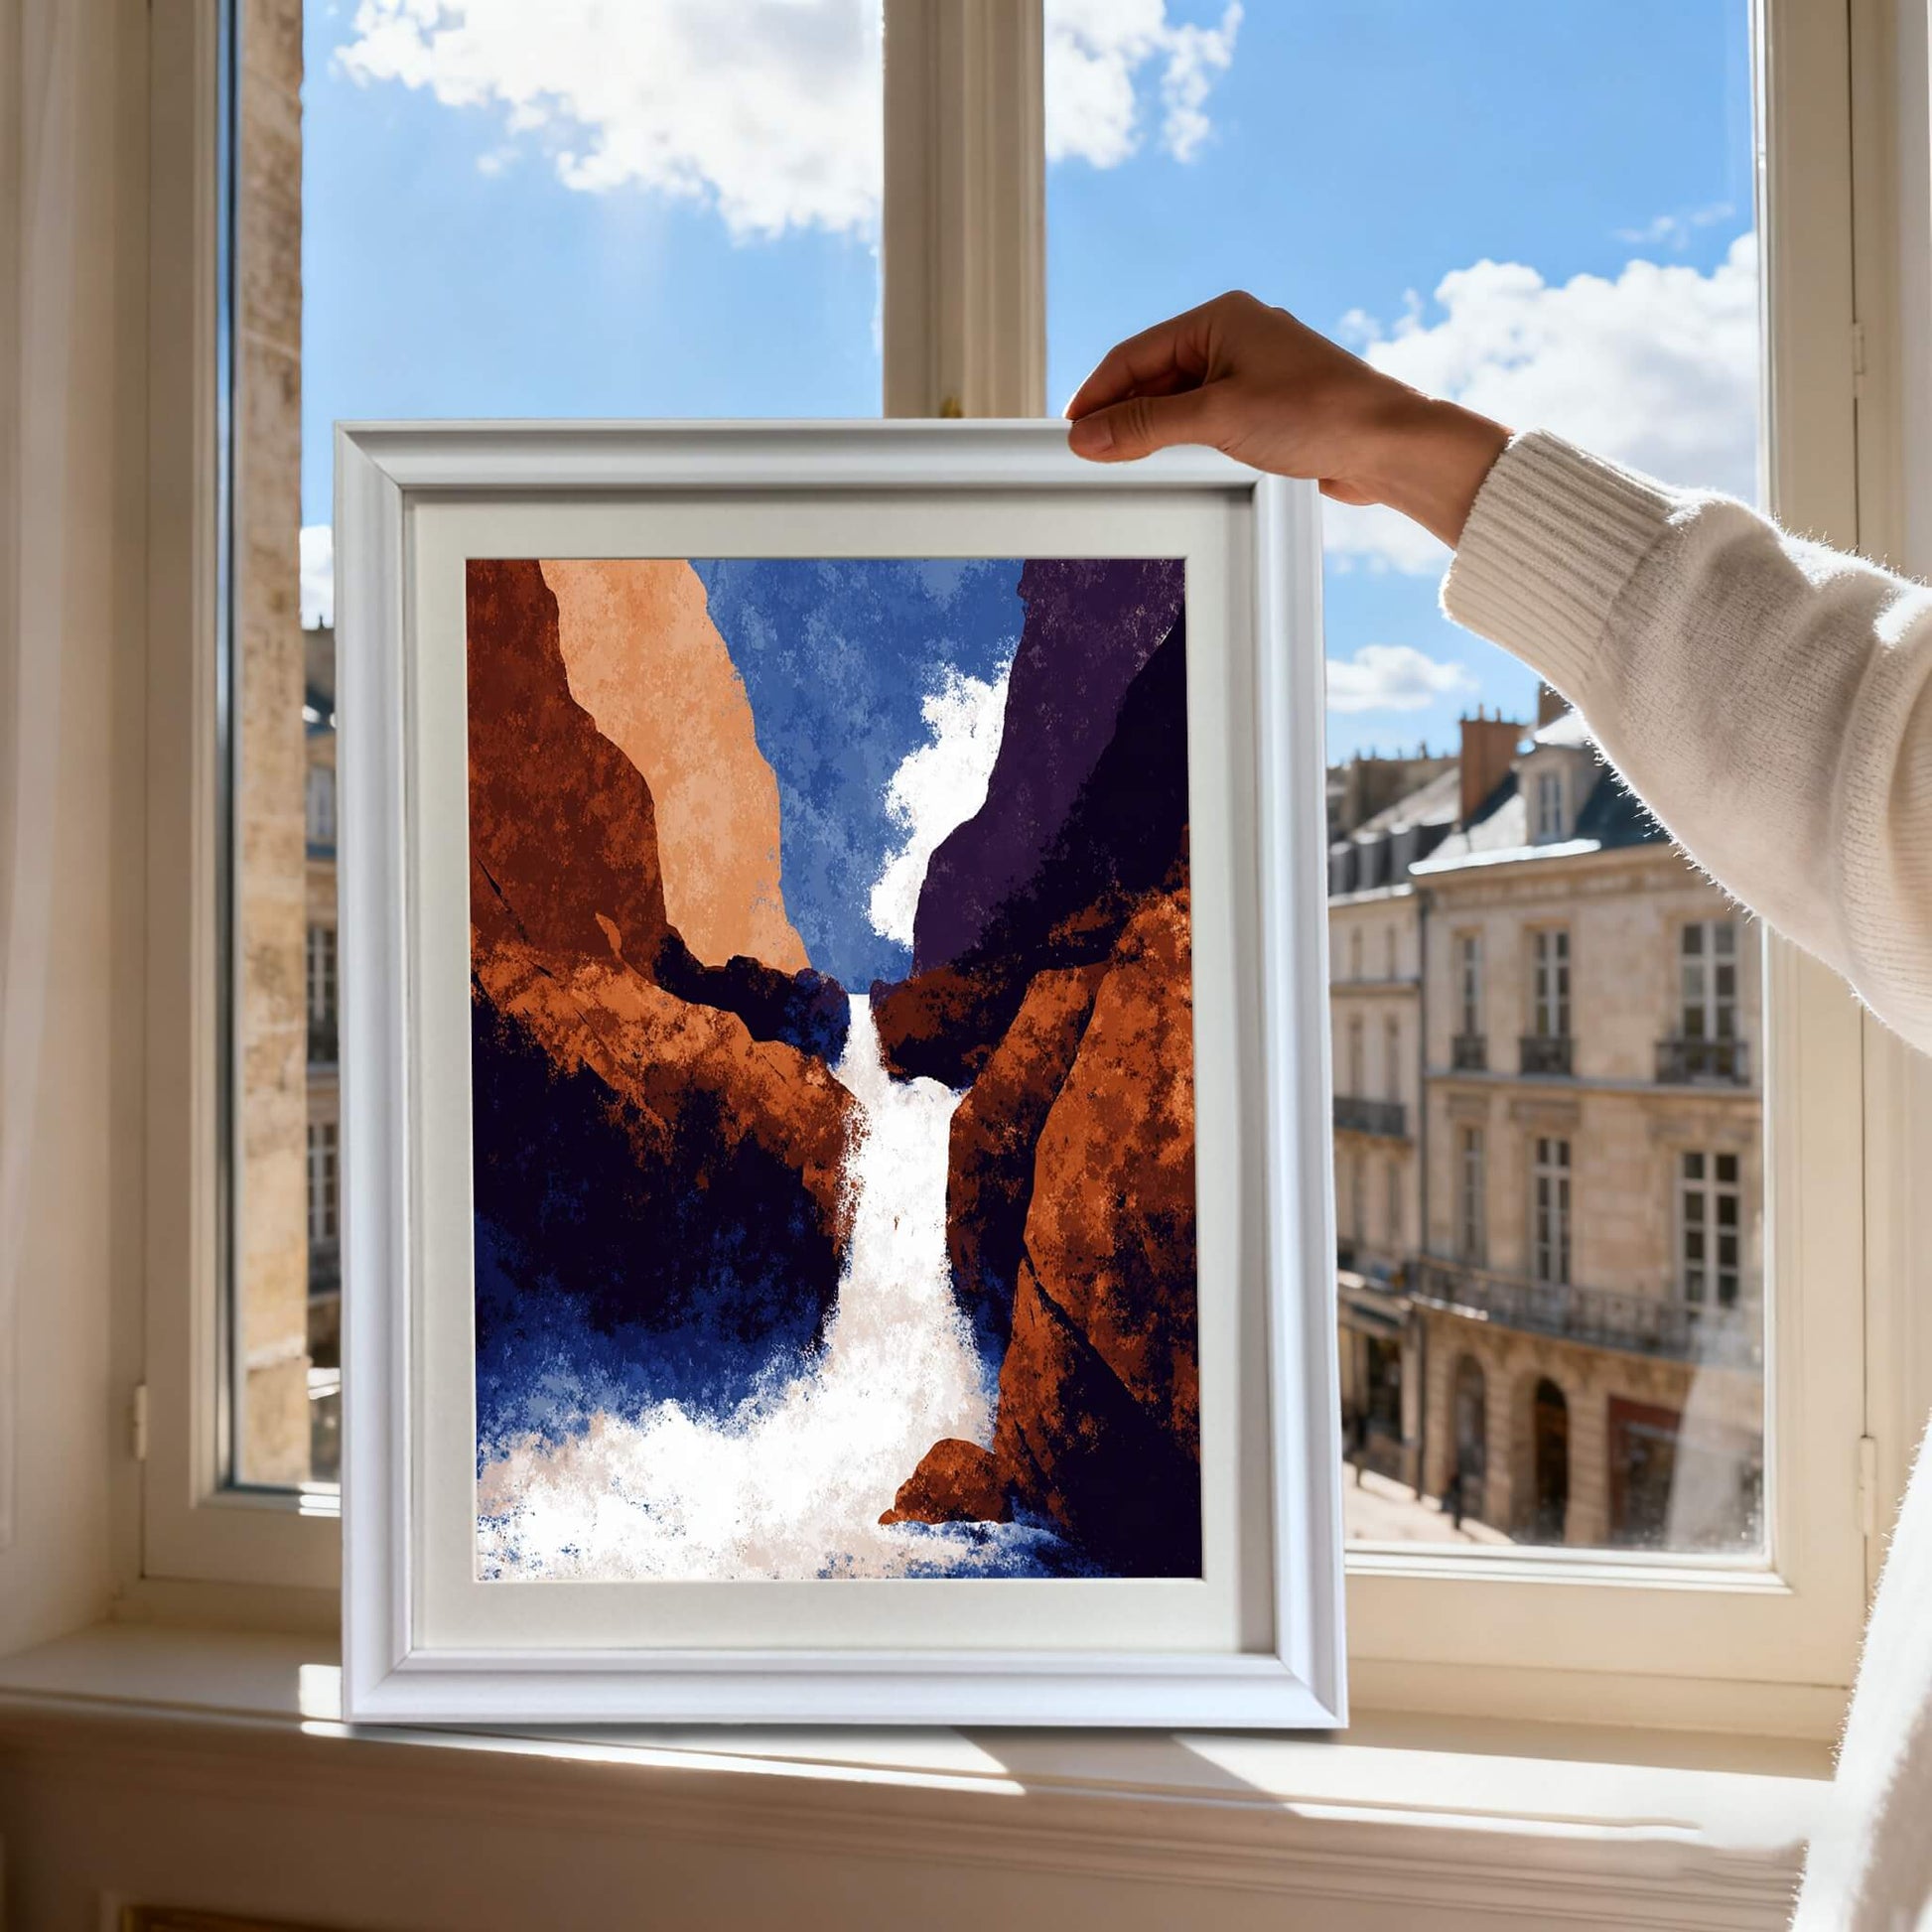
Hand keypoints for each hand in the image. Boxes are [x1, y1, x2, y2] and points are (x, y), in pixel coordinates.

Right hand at [1063, 291, 1511, 549]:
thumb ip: (1144, 426)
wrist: (1385, 444)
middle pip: (1154, 375)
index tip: (1069, 430)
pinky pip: (1207, 415)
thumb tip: (1088, 435)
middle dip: (1120, 412)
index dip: (1096, 394)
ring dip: (1150, 426)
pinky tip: (1169, 457)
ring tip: (1121, 458)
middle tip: (1089, 451)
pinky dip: (1181, 435)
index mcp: (1221, 317)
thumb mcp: (1215, 418)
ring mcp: (1254, 370)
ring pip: (1180, 398)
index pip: (1134, 354)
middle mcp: (1237, 335)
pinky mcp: (1269, 404)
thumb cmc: (1318, 413)